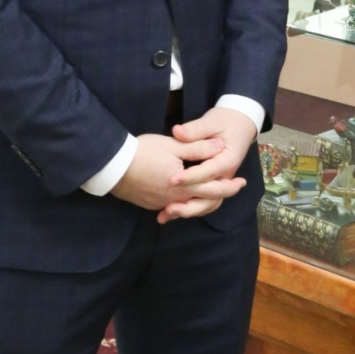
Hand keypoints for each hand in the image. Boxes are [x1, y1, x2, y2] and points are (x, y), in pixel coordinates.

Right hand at [111, 132, 226, 212]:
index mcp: (184, 184)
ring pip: (190, 207)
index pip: (213, 188)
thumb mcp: (173, 144)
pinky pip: (174, 208)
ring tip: (214, 194)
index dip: (229, 185)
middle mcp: (175, 198)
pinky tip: (187, 200)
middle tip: (235, 188)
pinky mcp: (152, 204)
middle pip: (204, 201)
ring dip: (204, 201)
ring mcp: (162, 203)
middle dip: (222, 194)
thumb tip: (220, 146)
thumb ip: (198, 147)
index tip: (242, 182)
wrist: (112, 167)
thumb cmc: (143, 152)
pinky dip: (185, 205)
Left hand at [158, 106, 257, 222]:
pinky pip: (204, 201)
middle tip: (168, 207)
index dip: (190, 177)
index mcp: (228, 159)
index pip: (208, 172)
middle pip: (211, 196)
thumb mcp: (212, 121)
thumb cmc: (227, 121)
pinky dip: (189, 208)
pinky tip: (169, 213)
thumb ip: (195, 129)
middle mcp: (227, 175)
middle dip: (189, 204)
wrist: (240, 123)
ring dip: (188, 210)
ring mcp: (221, 181)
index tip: (172, 180)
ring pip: (208, 203)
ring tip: (167, 214)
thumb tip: (177, 132)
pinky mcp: (214, 184)